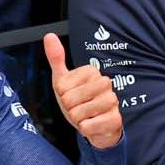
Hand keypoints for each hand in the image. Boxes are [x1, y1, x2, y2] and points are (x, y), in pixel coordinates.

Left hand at [45, 34, 121, 148]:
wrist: (95, 126)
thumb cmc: (79, 102)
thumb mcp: (63, 80)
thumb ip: (56, 58)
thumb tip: (49, 36)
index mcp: (92, 71)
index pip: (62, 86)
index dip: (62, 95)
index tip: (71, 95)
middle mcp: (105, 83)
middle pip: (70, 99)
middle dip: (69, 108)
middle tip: (78, 107)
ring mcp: (112, 101)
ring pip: (79, 113)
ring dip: (77, 119)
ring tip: (85, 115)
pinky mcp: (115, 119)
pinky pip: (88, 126)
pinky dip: (85, 128)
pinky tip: (92, 124)